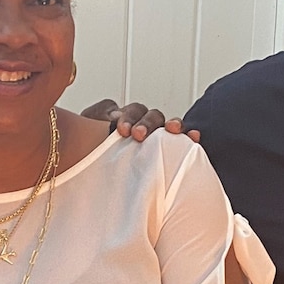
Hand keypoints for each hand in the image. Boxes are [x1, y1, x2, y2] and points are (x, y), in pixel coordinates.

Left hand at [80, 99, 200, 142]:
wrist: (91, 172)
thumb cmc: (90, 152)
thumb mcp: (88, 132)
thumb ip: (99, 118)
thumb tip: (116, 116)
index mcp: (126, 118)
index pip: (133, 110)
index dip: (129, 116)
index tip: (121, 130)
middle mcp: (144, 125)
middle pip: (152, 115)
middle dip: (147, 123)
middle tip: (138, 135)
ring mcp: (157, 138)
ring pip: (168, 125)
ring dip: (172, 124)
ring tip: (173, 130)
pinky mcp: (168, 153)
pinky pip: (182, 142)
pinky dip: (190, 136)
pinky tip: (194, 137)